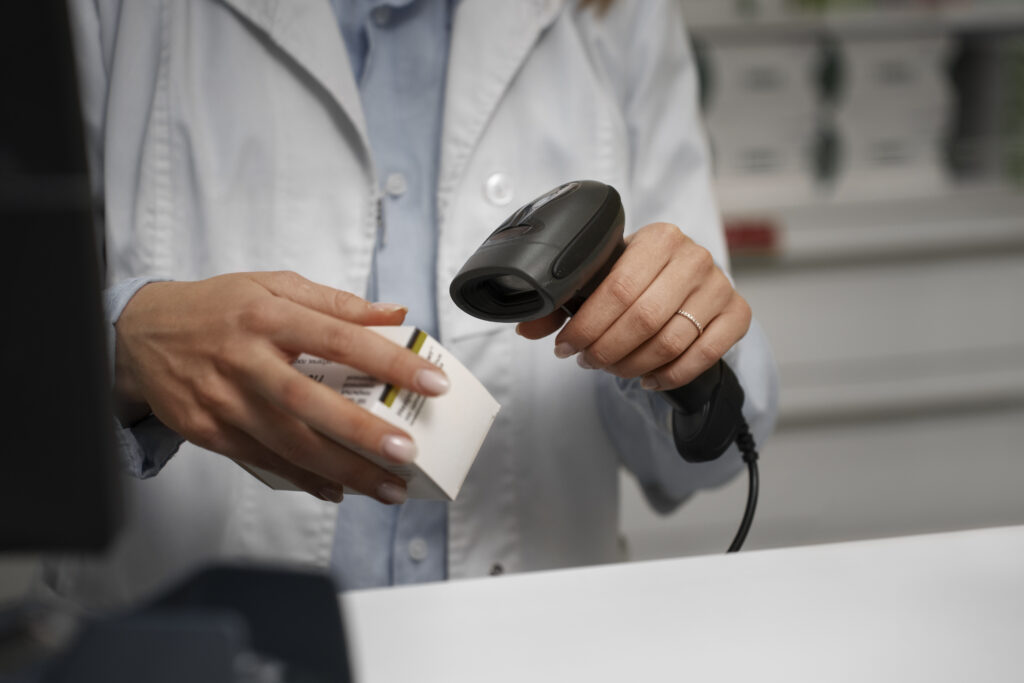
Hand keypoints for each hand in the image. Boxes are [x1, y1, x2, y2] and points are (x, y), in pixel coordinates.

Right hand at [114, 271, 449, 503]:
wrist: (139, 334)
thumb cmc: (217, 308)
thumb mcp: (273, 286)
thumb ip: (336, 302)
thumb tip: (395, 313)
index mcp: (268, 316)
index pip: (339, 337)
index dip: (388, 360)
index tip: (431, 381)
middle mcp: (245, 360)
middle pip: (309, 401)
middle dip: (361, 432)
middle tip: (407, 453)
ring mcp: (224, 400)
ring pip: (288, 443)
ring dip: (342, 470)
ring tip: (388, 487)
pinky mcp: (209, 431)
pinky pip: (264, 462)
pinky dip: (304, 479)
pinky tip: (339, 488)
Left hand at [516, 222, 750, 389]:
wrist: (687, 281)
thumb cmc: (639, 280)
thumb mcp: (601, 279)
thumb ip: (561, 302)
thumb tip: (526, 327)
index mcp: (659, 237)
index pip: (618, 288)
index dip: (587, 324)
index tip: (566, 346)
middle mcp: (694, 257)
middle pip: (644, 317)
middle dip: (607, 348)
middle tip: (587, 361)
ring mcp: (720, 286)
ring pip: (671, 340)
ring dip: (633, 364)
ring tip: (612, 369)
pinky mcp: (738, 313)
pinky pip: (704, 354)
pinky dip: (671, 374)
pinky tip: (648, 379)